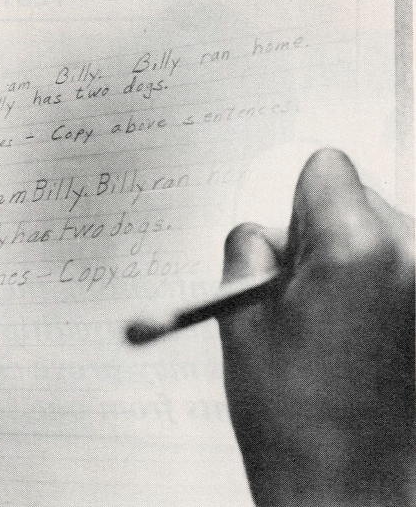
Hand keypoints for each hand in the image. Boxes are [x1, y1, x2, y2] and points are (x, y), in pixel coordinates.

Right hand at [218, 149, 414, 505]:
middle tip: (300, 296)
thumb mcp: (241, 323)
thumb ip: (247, 253)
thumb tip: (264, 231)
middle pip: (361, 199)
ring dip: (355, 265)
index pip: (326, 168)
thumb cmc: (296, 421)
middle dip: (324, 233)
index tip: (284, 243)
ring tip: (333, 331)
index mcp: (358, 250)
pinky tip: (361, 343)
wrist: (352, 493)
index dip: (294, 203)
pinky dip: (381, 292)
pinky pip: (405, 272)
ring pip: (387, 236)